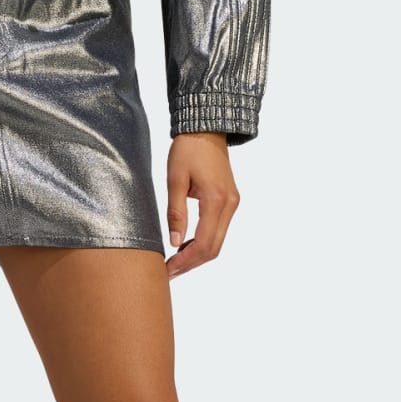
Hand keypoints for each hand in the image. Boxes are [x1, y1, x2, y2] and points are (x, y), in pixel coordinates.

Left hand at [165, 133, 239, 276]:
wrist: (206, 128)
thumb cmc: (188, 149)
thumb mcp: (175, 180)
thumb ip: (176, 212)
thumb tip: (175, 242)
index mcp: (216, 200)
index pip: (204, 244)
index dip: (186, 261)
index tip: (168, 270)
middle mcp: (230, 205)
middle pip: (214, 248)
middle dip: (191, 263)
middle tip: (169, 272)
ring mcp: (233, 203)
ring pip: (218, 241)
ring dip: (197, 255)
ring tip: (174, 262)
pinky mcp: (230, 201)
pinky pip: (218, 230)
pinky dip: (203, 242)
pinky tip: (185, 245)